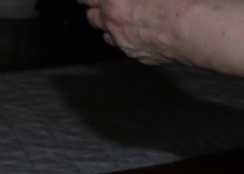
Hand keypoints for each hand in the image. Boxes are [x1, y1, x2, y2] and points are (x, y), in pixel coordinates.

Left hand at [77, 0, 243, 75]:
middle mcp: (114, 25)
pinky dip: (126, 40)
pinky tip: (136, 33)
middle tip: (96, 5)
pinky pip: (125, 48)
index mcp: (114, 2)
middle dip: (94, 10)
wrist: (194, 29)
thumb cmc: (178, 2)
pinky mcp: (139, 55)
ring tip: (114, 20)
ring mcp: (125, 43)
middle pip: (92, 17)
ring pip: (106, 35)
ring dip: (108, 26)